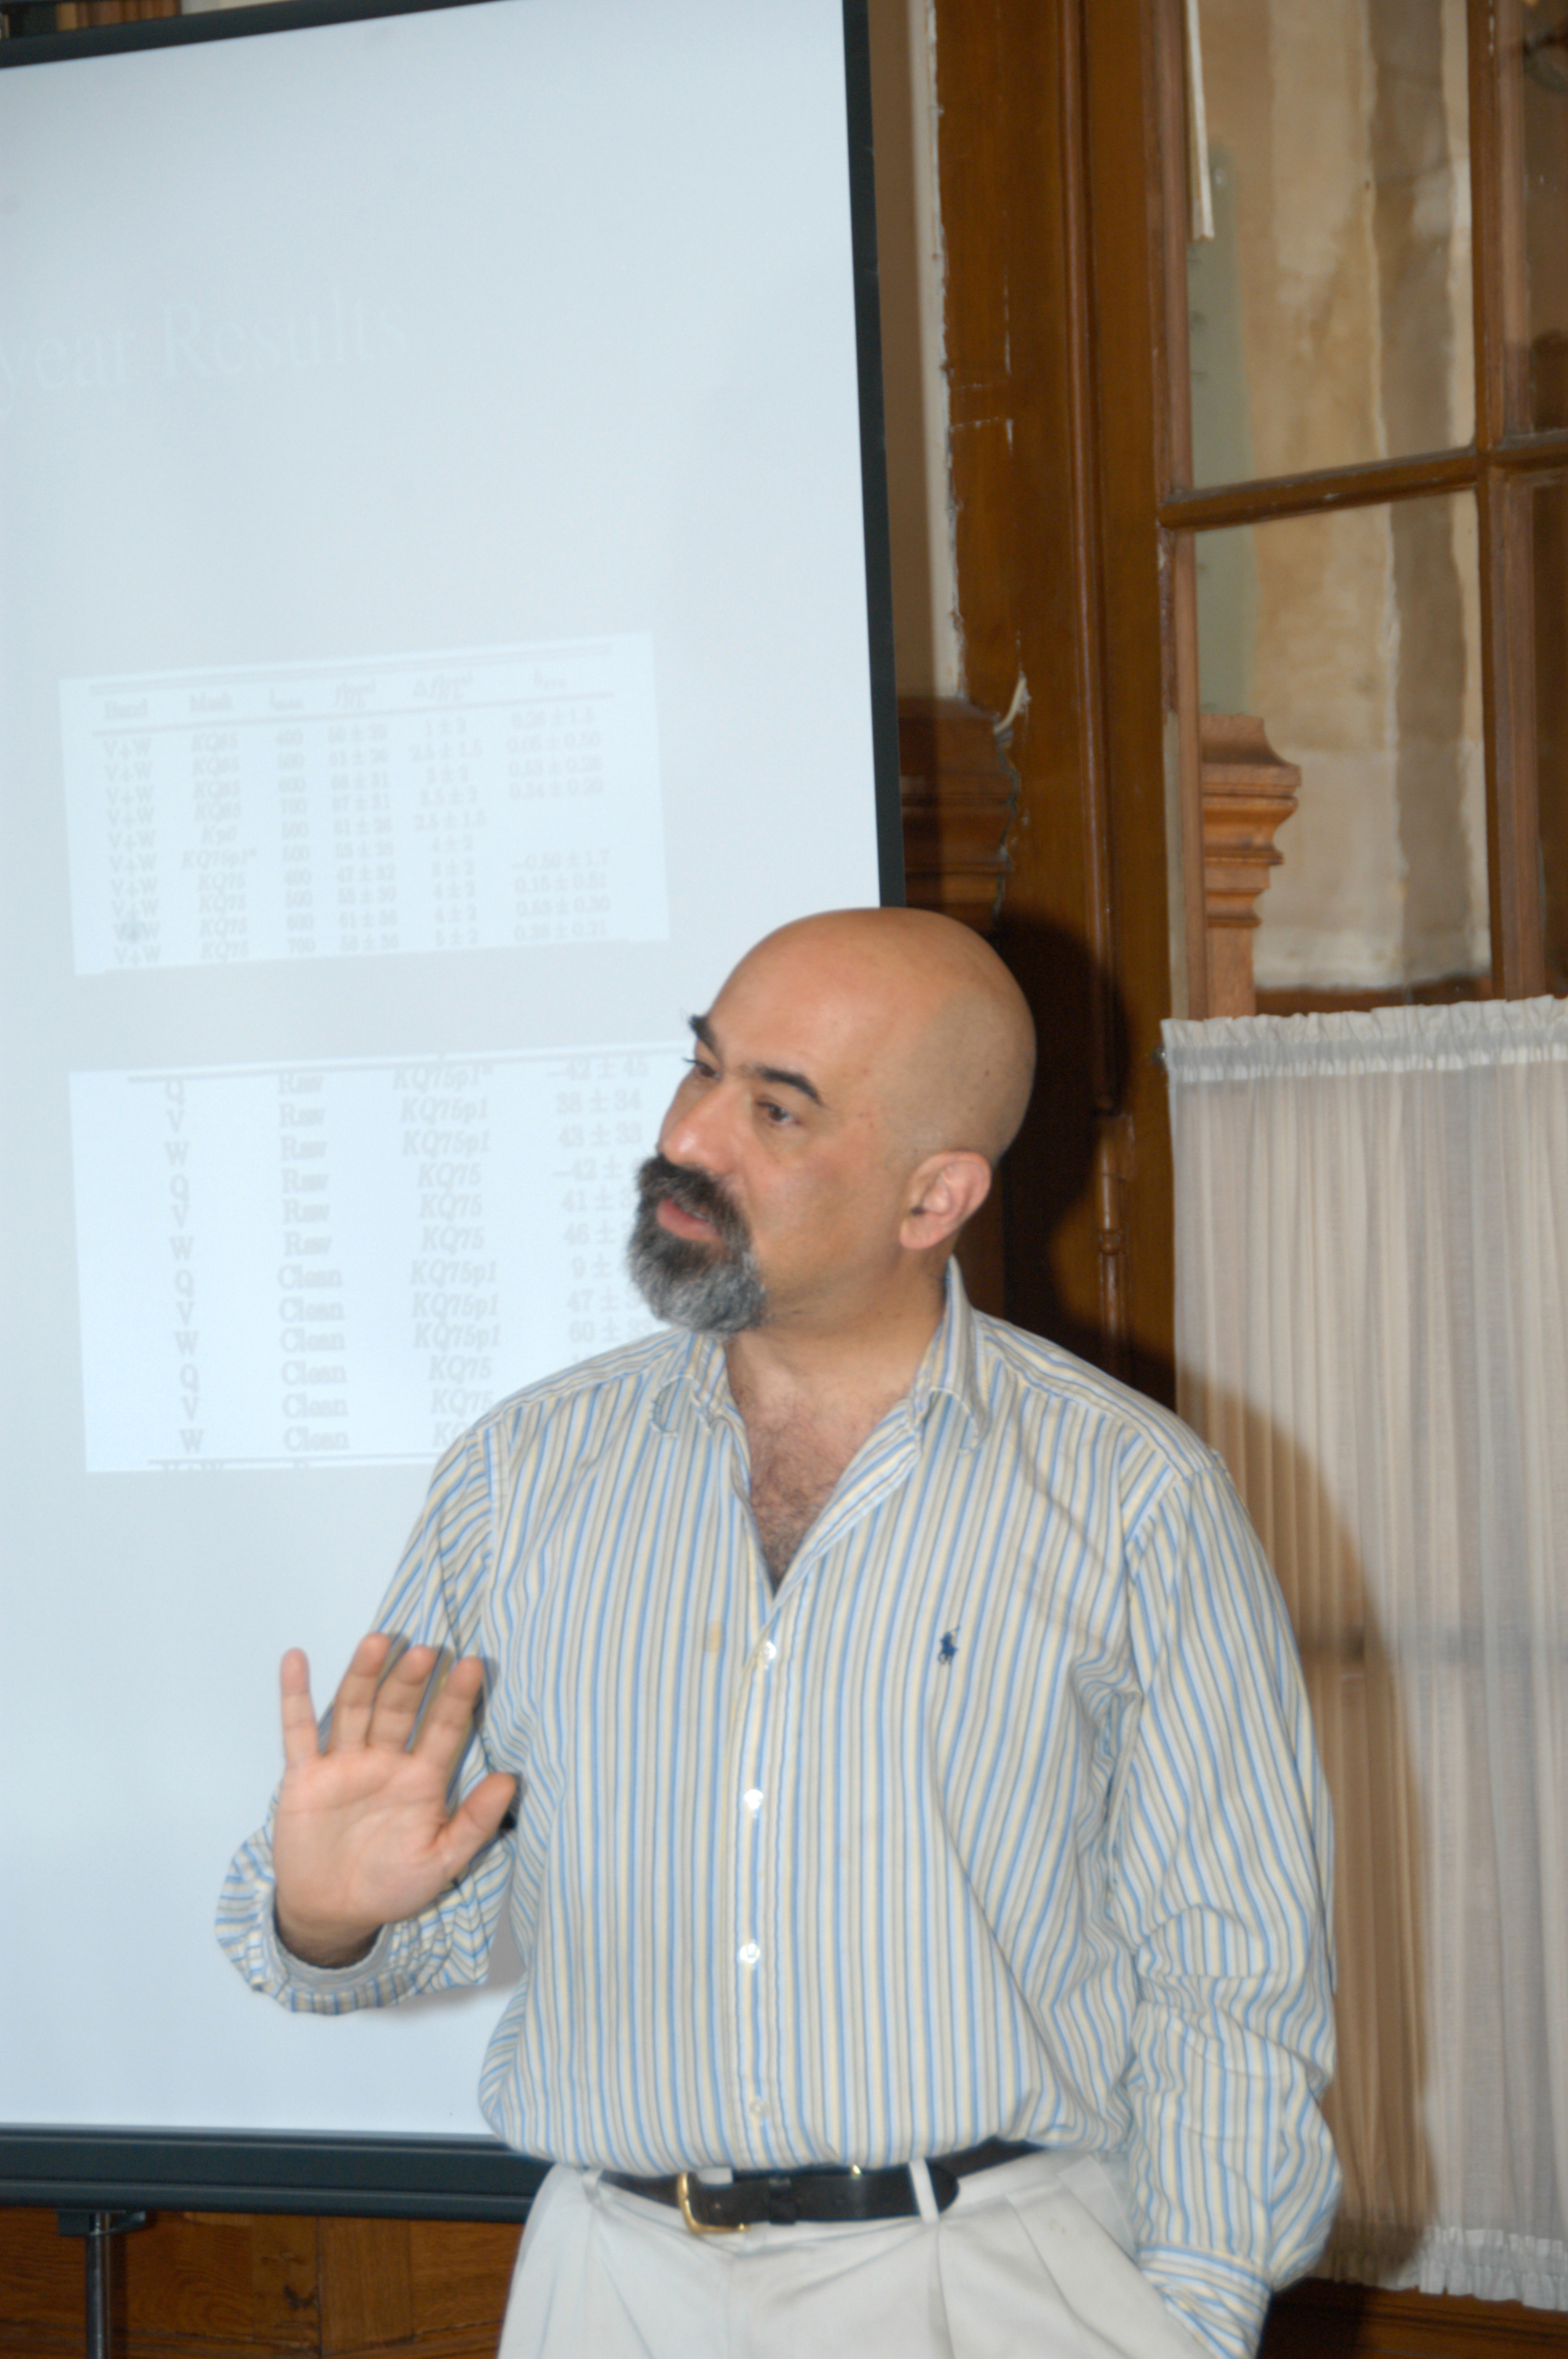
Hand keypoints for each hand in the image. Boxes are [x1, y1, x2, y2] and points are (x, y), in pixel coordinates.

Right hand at [271, 1634, 515, 1967]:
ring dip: (364, 1675)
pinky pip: (298, 1730)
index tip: (474, 1665)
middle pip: (398, 1710)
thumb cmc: (391, 1886)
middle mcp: (384, 1761)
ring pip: (355, 1709)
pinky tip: (296, 1659)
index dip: (457, 1699)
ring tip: (378, 1642)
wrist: (333, 1914)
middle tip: (426, 1651)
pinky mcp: (305, 1776)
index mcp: (421, 1778)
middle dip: (411, 1681)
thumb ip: (475, 1822)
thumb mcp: (441, 1861)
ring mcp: (344, 1764)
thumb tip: (512, 1781)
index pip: (443, 1729)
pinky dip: (295, 1695)